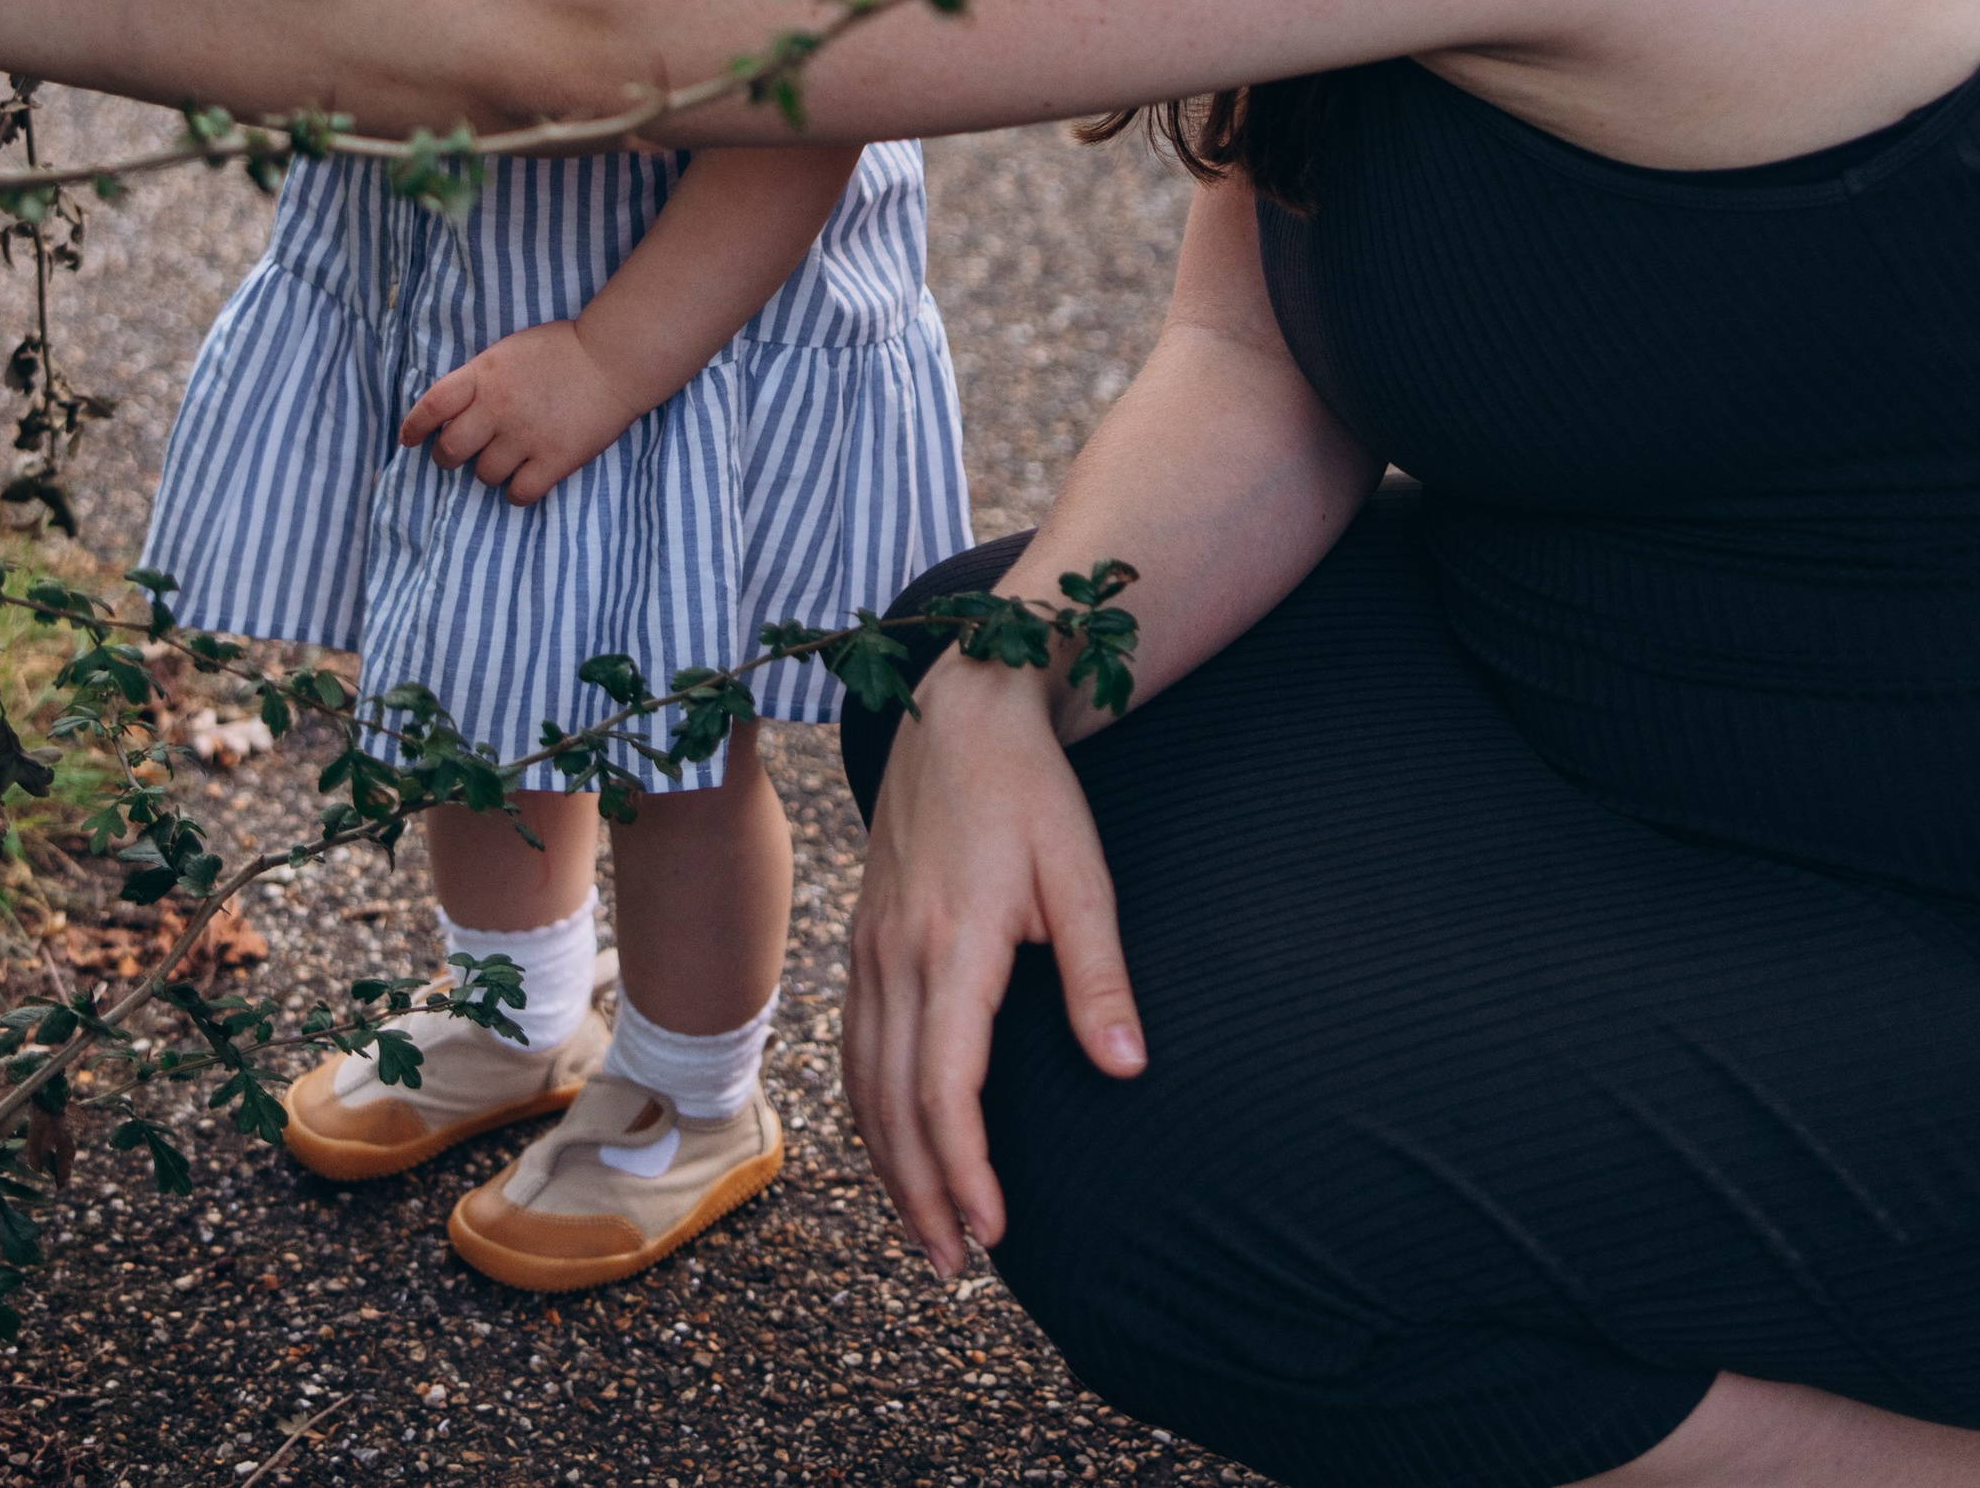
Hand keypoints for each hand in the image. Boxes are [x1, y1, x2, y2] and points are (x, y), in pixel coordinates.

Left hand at [399, 319, 641, 504]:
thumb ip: (479, 379)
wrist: (613, 359)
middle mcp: (498, 408)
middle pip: (451, 449)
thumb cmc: (561, 351)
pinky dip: (517, 491)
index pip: (432, 405)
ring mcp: (526, 436)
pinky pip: (519, 493)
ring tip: (507, 459)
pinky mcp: (554, 460)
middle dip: (448, 457)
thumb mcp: (509, 352)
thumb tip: (453, 412)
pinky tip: (526, 479)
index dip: (414, 426)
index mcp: (484, 375)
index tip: (408, 439)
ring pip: (484, 475)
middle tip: (456, 456)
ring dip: (490, 470)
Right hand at [842, 647, 1144, 1274]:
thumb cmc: (1030, 791)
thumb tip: (1126, 1069)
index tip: (995, 1230)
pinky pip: (853, 1045)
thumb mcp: (1081, 874)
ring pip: (862, 1081)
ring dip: (889, 1165)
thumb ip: (1099, 975)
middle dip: (922, 1194)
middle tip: (958, 1266)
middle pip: (892, 1103)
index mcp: (951, 945)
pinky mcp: (863, 939)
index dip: (965, 1169)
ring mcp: (869, 948)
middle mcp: (895, 956)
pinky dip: (868, 1112)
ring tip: (928, 1231)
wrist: (960, 712)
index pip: (945, 1087)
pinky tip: (893, 1145)